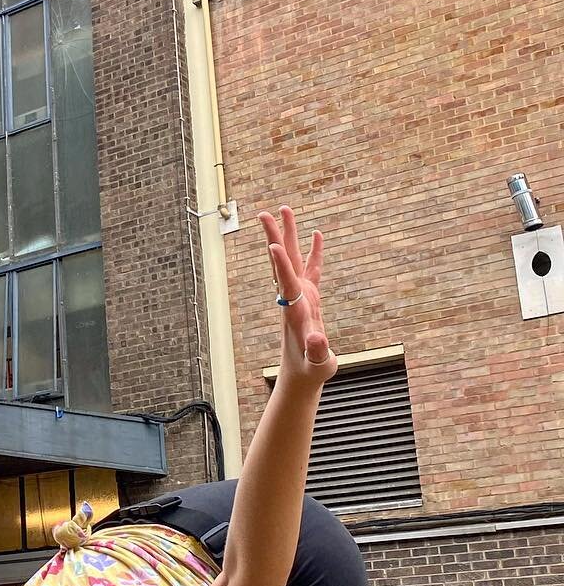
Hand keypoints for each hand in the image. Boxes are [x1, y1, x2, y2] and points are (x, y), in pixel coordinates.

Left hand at [260, 206, 336, 387]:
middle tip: (265, 213)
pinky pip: (311, 270)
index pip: (286, 284)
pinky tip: (317, 235)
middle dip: (274, 238)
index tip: (273, 245)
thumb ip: (318, 352)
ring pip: (293, 260)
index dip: (281, 265)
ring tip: (286, 210)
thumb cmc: (311, 370)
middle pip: (282, 263)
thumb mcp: (318, 364)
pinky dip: (314, 252)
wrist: (302, 375)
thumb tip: (318, 339)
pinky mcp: (309, 298)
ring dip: (289, 235)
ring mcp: (300, 296)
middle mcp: (292, 299)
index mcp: (294, 311)